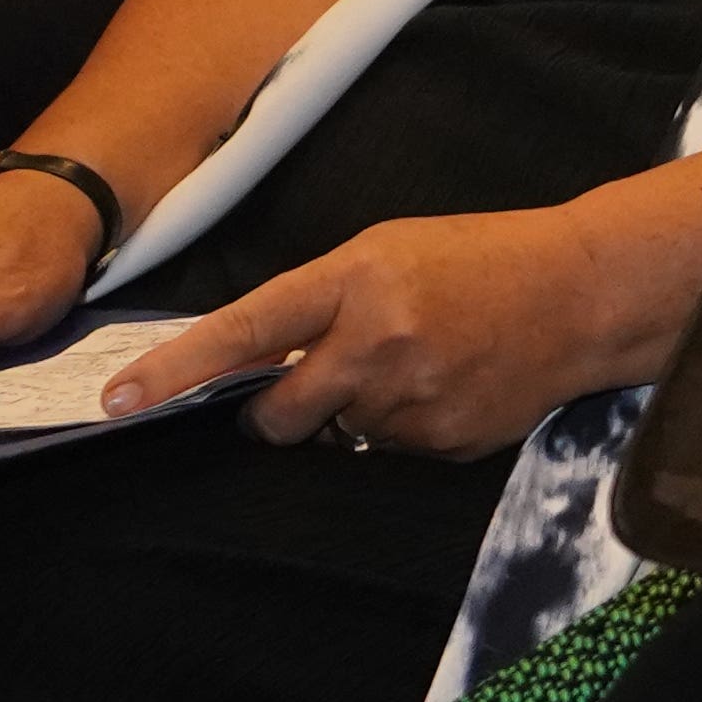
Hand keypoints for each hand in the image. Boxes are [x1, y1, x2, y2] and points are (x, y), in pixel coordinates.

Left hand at [94, 206, 641, 458]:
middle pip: (279, 415)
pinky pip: (389, 451)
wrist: (583, 294)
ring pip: (337, 435)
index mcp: (357, 282)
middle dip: (276, 413)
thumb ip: (322, 301)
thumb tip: (264, 362)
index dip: (177, 369)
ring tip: (415, 366)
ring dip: (354, 411)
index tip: (119, 400)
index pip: (246, 330)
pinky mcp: (442, 443)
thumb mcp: (388, 251)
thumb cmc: (481, 258)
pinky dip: (402, 426)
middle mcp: (377, 347)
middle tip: (311, 383)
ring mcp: (411, 403)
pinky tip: (445, 386)